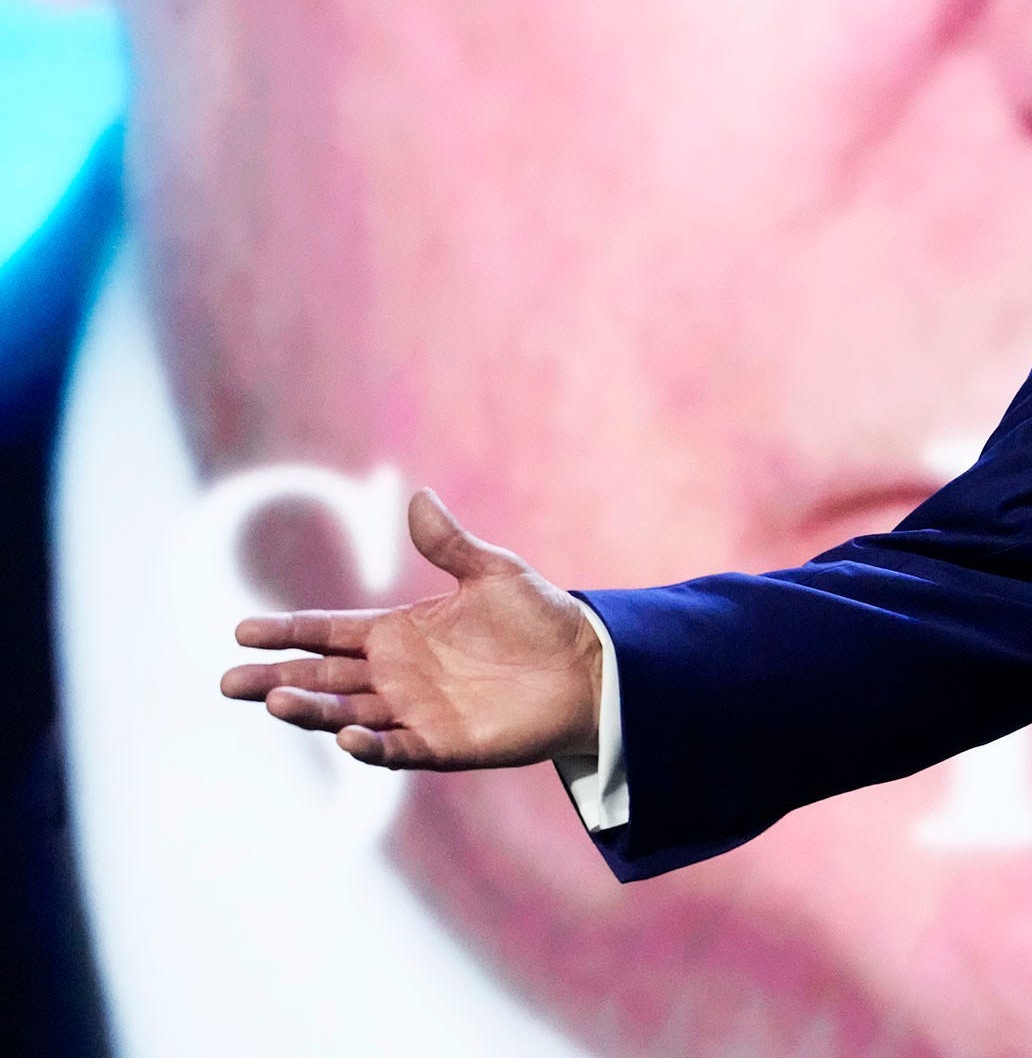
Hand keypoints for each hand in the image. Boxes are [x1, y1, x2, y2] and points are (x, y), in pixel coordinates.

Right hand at [218, 488, 601, 768]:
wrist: (588, 666)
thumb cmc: (540, 618)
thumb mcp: (493, 572)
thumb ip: (450, 544)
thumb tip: (419, 497)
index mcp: (398, 633)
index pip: (328, 634)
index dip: (288, 632)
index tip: (242, 631)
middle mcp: (396, 676)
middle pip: (321, 678)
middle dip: (276, 679)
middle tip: (229, 681)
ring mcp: (414, 712)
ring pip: (347, 713)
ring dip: (311, 711)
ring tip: (275, 700)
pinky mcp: (443, 744)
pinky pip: (397, 748)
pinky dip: (371, 745)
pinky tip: (348, 735)